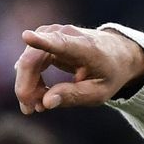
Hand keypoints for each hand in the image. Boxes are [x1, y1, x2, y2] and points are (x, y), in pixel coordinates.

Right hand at [15, 24, 143, 113]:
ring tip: (37, 107)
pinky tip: (39, 95)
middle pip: (32, 60)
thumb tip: (45, 103)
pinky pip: (29, 61)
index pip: (61, 43)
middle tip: (30, 110)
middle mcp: (66, 34)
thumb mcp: (98, 92)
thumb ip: (73, 96)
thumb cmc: (109, 73)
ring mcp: (53, 33)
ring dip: (27, 85)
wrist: (117, 53)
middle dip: (26, 87)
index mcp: (85, 47)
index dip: (42, 41)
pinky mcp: (45, 38)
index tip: (27, 36)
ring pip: (27, 61)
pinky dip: (30, 80)